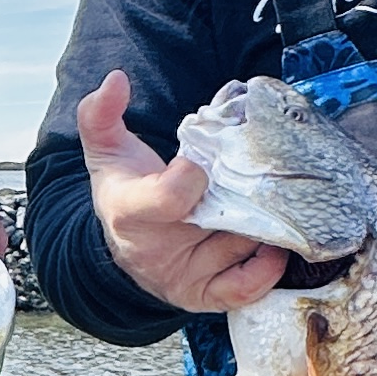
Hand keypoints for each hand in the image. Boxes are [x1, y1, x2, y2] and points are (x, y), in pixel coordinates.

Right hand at [76, 74, 285, 314]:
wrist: (127, 244)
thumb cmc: (124, 190)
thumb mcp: (106, 149)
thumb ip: (102, 113)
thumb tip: (116, 79)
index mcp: (130, 211)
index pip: (171, 197)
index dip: (193, 177)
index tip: (200, 160)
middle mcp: (155, 250)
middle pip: (217, 221)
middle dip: (244, 197)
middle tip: (260, 176)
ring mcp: (181, 276)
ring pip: (239, 246)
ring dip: (263, 222)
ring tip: (273, 200)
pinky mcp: (201, 295)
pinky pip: (243, 289)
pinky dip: (266, 268)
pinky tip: (274, 242)